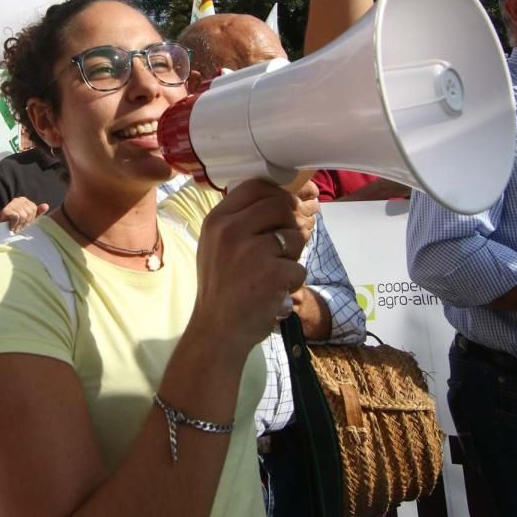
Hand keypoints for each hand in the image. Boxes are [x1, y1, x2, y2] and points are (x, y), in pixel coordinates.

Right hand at [0, 196, 48, 232]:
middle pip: (29, 213)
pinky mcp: (6, 210)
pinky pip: (17, 217)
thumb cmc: (15, 224)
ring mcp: (12, 204)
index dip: (29, 219)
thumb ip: (38, 212)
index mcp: (24, 200)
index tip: (23, 223)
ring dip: (19, 225)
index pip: (34, 210)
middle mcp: (18, 199)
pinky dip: (15, 224)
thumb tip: (46, 206)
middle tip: (18, 226)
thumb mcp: (28, 218)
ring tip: (14, 227)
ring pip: (24, 215)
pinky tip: (11, 227)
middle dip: (24, 223)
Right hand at [192, 180, 312, 351]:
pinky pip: (300, 266)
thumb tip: (296, 199)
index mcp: (217, 220)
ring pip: (295, 235)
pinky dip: (293, 280)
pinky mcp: (272, 274)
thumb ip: (247, 220)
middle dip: (293, 222)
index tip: (295, 199)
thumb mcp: (219, 245)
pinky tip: (276, 291)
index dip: (281, 190)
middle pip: (281, 205)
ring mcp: (252, 252)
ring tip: (273, 271)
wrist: (217, 331)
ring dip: (293, 255)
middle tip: (288, 242)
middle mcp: (231, 230)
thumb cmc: (222, 287)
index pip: (257, 186)